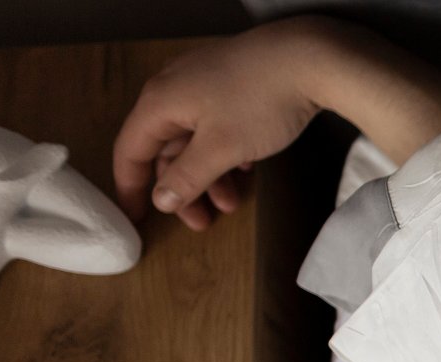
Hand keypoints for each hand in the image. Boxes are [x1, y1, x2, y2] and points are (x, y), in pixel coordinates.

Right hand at [112, 18, 337, 229]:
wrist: (310, 58)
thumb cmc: (259, 102)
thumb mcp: (221, 148)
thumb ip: (187, 176)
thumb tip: (161, 200)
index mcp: (160, 102)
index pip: (130, 150)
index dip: (130, 187)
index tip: (136, 219)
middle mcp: (175, 89)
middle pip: (166, 149)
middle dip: (184, 189)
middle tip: (202, 224)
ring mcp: (204, 84)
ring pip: (195, 140)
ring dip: (210, 176)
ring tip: (233, 204)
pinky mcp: (232, 84)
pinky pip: (218, 126)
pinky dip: (227, 153)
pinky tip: (247, 169)